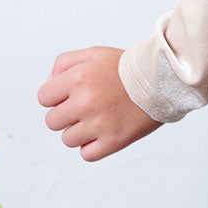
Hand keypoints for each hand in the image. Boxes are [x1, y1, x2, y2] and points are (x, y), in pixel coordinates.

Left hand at [37, 47, 161, 160]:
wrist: (163, 80)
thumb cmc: (130, 68)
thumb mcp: (95, 53)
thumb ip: (64, 63)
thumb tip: (50, 82)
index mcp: (77, 79)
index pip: (43, 98)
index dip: (57, 97)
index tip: (72, 95)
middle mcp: (85, 102)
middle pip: (52, 122)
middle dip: (67, 115)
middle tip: (87, 108)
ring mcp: (99, 124)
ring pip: (68, 139)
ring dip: (80, 132)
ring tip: (99, 119)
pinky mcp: (113, 141)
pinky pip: (87, 154)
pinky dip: (93, 147)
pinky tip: (105, 132)